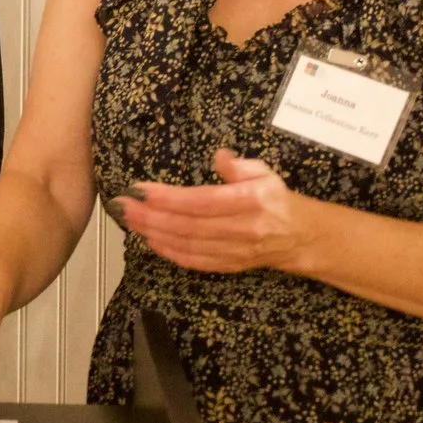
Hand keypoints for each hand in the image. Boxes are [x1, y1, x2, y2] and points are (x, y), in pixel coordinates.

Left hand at [117, 149, 315, 273]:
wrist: (299, 237)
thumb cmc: (275, 199)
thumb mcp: (265, 173)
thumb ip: (240, 166)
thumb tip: (220, 156)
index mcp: (250, 202)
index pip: (202, 201)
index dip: (169, 197)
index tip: (141, 189)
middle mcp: (241, 229)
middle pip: (188, 225)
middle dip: (150, 216)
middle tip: (123, 206)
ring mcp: (235, 251)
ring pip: (187, 245)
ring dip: (154, 233)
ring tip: (129, 220)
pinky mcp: (229, 266)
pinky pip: (194, 261)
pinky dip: (169, 252)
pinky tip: (150, 241)